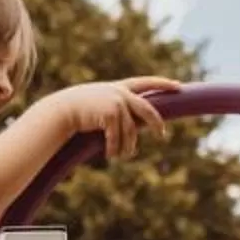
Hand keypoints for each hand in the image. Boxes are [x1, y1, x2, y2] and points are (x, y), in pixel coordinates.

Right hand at [56, 75, 179, 159]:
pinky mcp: (112, 114)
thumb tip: (132, 129)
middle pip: (148, 109)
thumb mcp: (98, 106)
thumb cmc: (77, 111)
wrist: (61, 111)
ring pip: (132, 131)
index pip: (146, 82)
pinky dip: (115, 149)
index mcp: (119, 88)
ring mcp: (117, 102)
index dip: (163, 83)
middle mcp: (121, 93)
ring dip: (128, 147)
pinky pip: (119, 137)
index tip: (178, 86)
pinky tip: (110, 155)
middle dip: (157, 124)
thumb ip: (115, 111)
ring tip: (123, 156)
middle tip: (162, 136)